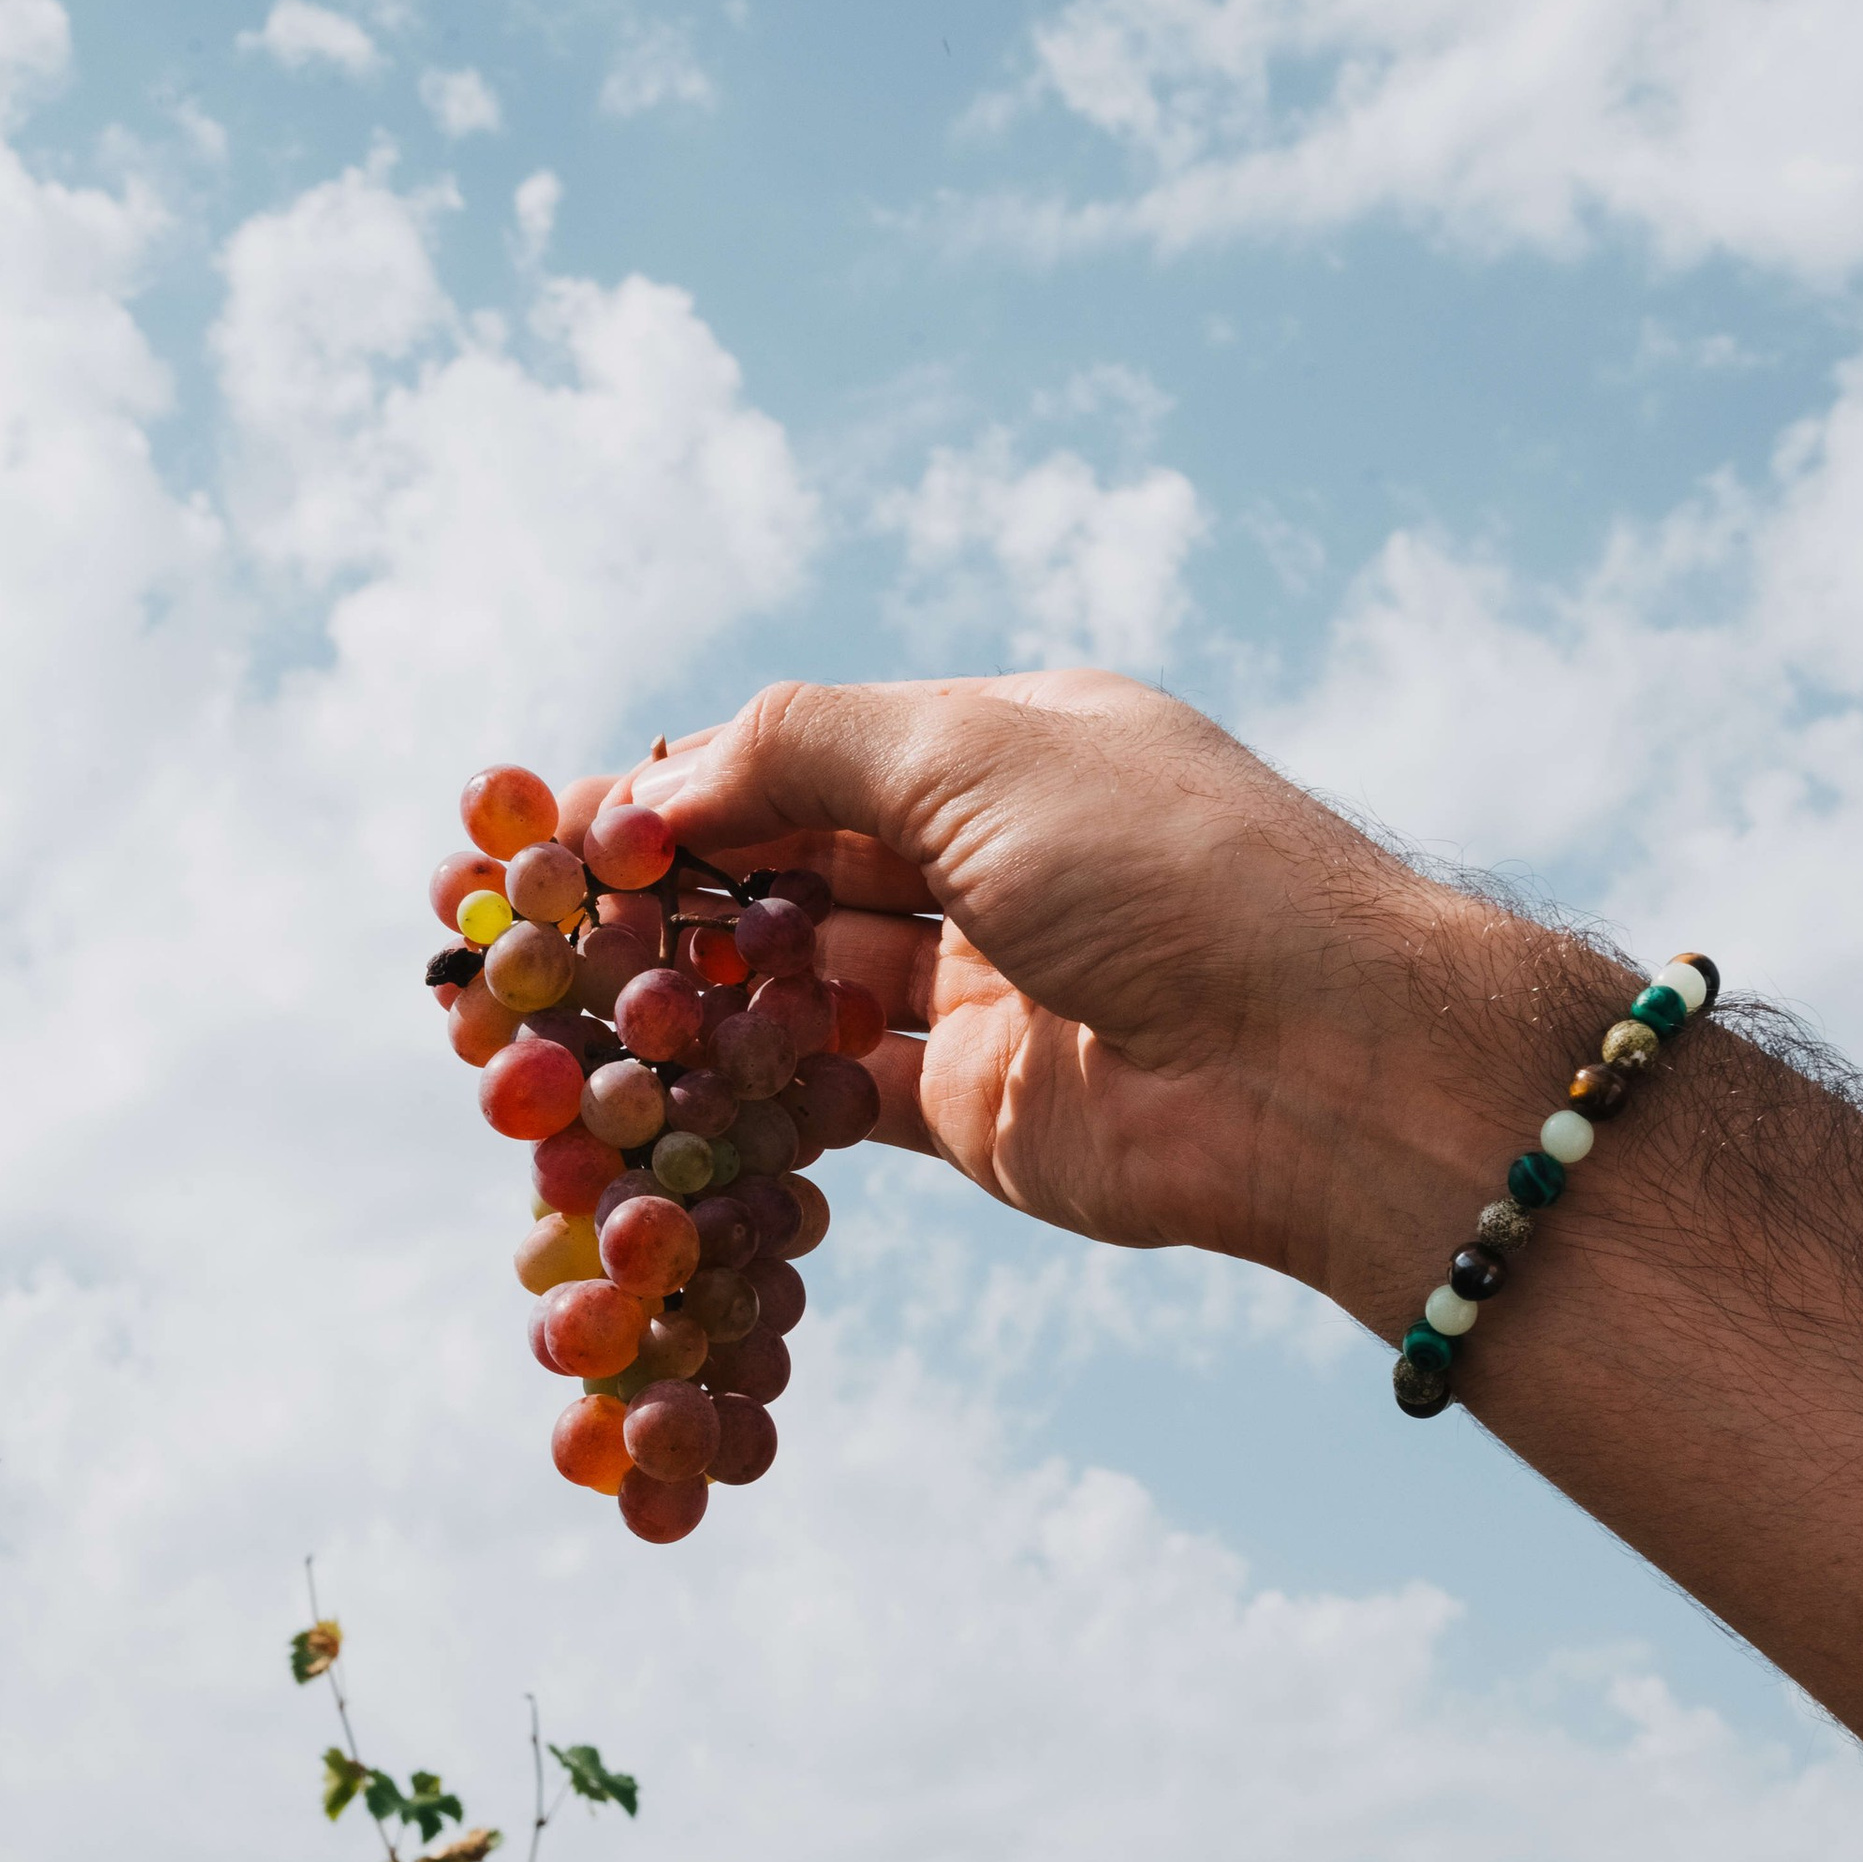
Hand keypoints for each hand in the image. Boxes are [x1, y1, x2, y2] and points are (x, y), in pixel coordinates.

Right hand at [599, 672, 1479, 1313]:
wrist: (1317, 1064)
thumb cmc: (1165, 869)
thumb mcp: (971, 753)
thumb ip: (800, 748)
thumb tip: (654, 784)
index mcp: (1008, 750)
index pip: (811, 753)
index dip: (686, 786)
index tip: (562, 825)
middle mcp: (997, 863)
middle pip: (800, 867)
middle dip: (678, 890)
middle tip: (546, 925)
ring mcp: (989, 991)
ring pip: (809, 982)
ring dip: (703, 989)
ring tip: (576, 1003)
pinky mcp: (981, 1113)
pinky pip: (842, 1095)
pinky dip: (757, 1088)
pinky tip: (662, 1085)